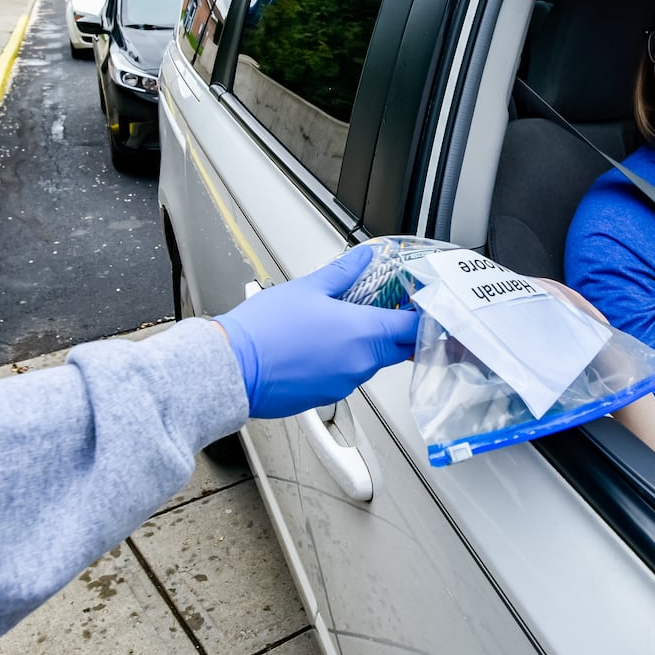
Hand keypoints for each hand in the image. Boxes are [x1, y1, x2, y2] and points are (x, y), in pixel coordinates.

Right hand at [216, 245, 419, 418]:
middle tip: (383, 310)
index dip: (422, 316)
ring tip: (338, 326)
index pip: (413, 328)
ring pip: (370, 363)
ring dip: (365, 346)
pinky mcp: (327, 397)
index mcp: (364, 332)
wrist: (232, 368)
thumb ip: (344, 272)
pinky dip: (342, 362)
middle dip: (395, 331)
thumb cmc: (264, 330)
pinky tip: (319, 347)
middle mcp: (361, 363)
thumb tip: (364, 258)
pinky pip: (347, 377)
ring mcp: (345, 384)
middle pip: (398, 348)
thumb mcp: (308, 288)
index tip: (420, 306)